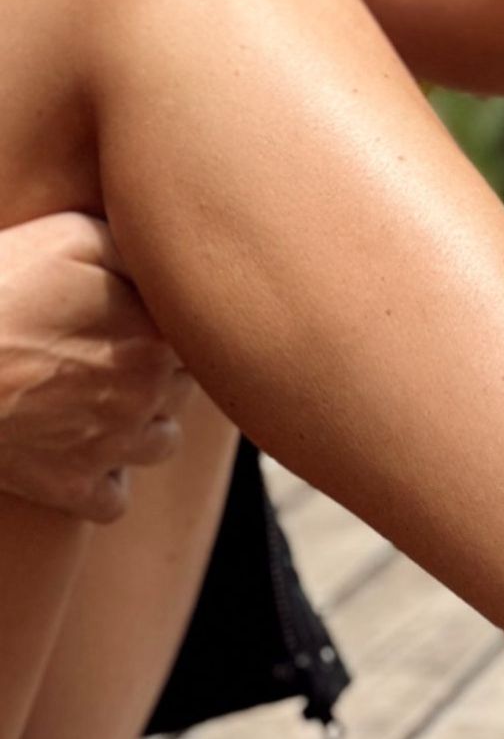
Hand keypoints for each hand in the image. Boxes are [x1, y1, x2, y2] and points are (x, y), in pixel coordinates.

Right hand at [0, 213, 191, 521]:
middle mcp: (148, 397)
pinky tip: (79, 456)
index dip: (167, 325)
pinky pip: (112, 501)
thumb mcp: (70, 237)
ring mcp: (112, 447)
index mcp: (157, 338)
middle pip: (181, 388)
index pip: (199, 337)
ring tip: (100, 404)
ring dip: (141, 426)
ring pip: (161, 443)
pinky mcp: (69, 487)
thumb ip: (132, 247)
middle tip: (110, 354)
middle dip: (158, 373)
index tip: (135, 316)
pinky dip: (102, 484)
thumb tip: (165, 258)